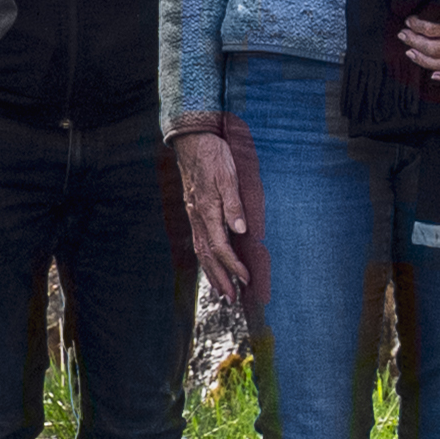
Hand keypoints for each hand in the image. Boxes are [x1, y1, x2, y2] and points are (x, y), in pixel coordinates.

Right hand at [174, 126, 264, 309]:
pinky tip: (212, 264)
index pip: (221, 247)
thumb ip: (234, 204)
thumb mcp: (228, 176)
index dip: (234, 265)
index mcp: (207, 211)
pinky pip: (199, 241)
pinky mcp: (194, 210)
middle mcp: (197, 217)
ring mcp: (193, 214)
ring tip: (222, 290)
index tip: (247, 279)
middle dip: (221, 279)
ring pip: (201, 251)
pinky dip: (206, 258)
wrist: (192, 139)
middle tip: (232, 299)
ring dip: (212, 273)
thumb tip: (240, 230)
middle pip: (208, 256)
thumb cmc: (213, 155)